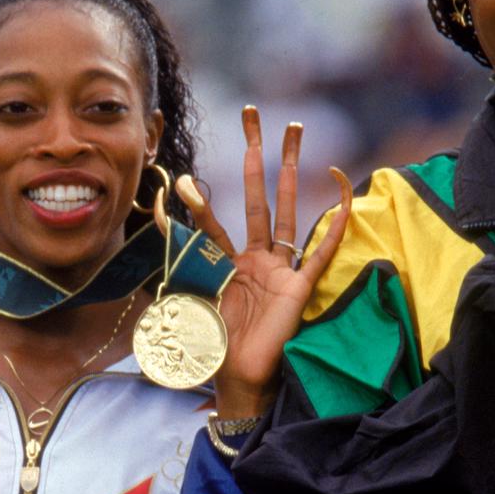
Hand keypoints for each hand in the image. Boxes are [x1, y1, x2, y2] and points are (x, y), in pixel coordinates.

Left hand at [157, 105, 351, 418]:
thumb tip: (151, 223)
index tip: (179, 177)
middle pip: (258, 195)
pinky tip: (343, 195)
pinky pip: (320, 251)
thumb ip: (175, 263)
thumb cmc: (215, 347)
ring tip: (296, 132)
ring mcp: (280, 268)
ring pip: (288, 209)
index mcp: (226, 262)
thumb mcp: (186, 302)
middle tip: (254, 114)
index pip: (211, 220)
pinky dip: (332, 226)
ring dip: (291, 171)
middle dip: (256, 154)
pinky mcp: (300, 286)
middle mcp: (256, 257)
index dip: (196, 201)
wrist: (240, 379)